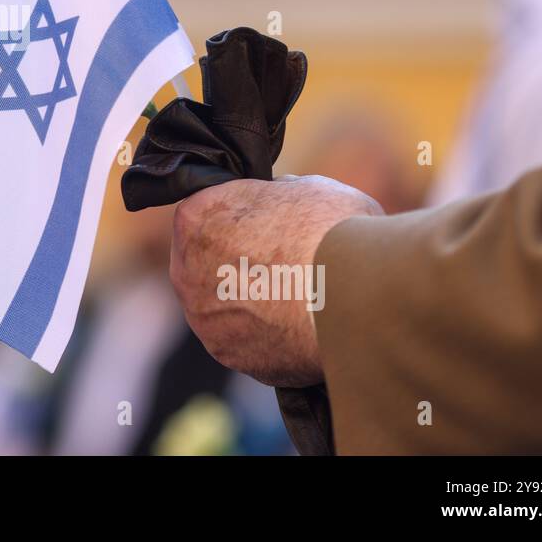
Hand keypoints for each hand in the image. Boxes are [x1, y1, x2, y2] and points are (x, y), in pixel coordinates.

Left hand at [169, 175, 382, 386]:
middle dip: (241, 262)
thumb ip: (275, 195)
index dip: (243, 216)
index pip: (208, 213)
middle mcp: (185, 271)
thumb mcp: (305, 187)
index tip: (272, 225)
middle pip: (209, 262)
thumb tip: (276, 202)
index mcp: (195, 219)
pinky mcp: (229, 355)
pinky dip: (267, 336)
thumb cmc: (331, 229)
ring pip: (224, 305)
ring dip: (252, 302)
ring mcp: (203, 319)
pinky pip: (244, 340)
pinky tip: (299, 326)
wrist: (356, 296)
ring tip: (298, 298)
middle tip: (286, 263)